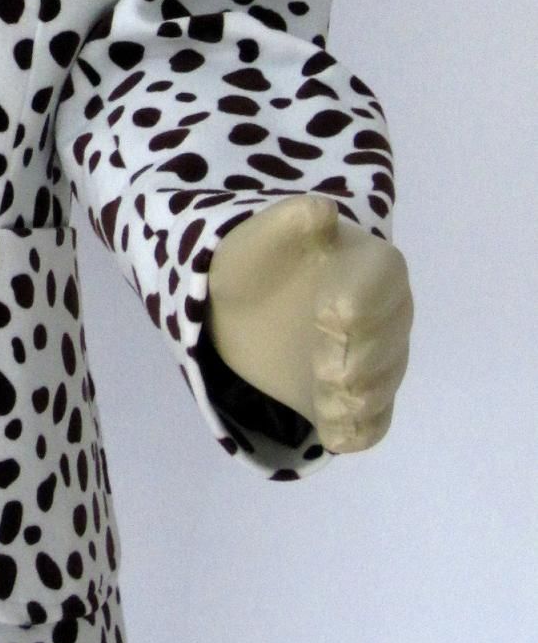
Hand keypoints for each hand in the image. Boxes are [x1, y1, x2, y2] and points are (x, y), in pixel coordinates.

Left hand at [205, 193, 412, 453]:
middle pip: (391, 341)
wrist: (250, 306)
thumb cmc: (259, 263)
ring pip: (383, 384)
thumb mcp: (258, 238)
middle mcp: (390, 312)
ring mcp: (382, 359)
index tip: (329, 317)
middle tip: (327, 373)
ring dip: (355, 398)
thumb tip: (321, 211)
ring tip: (325, 398)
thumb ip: (286, 223)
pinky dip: (356, 429)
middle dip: (361, 361)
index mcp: (373, 262)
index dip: (363, 303)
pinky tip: (333, 431)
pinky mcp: (363, 398)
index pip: (384, 282)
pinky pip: (375, 421)